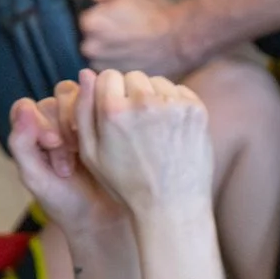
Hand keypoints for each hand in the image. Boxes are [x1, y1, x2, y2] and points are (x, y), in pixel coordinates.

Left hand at [8, 83, 126, 235]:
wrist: (103, 218)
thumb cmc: (65, 201)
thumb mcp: (36, 178)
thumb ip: (21, 144)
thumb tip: (24, 108)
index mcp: (31, 134)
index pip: (28, 108)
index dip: (40, 121)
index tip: (53, 144)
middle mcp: (54, 123)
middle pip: (55, 101)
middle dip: (63, 128)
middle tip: (70, 162)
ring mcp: (81, 121)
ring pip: (79, 97)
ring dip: (83, 122)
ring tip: (86, 153)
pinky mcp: (104, 122)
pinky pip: (101, 104)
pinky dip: (102, 117)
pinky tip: (105, 143)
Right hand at [71, 69, 213, 215]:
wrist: (172, 206)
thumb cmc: (126, 184)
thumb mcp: (91, 153)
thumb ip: (83, 110)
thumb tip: (86, 72)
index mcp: (114, 111)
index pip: (107, 76)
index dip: (108, 94)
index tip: (114, 112)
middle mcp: (144, 102)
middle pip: (133, 76)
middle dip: (130, 94)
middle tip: (134, 124)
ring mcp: (173, 105)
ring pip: (157, 82)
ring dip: (153, 97)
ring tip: (152, 129)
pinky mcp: (195, 110)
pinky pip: (179, 92)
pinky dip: (173, 104)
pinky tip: (169, 130)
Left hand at [81, 0, 193, 76]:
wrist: (174, 41)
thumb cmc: (149, 15)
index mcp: (90, 24)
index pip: (82, 21)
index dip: (97, 18)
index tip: (110, 20)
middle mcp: (89, 47)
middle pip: (86, 40)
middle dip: (98, 37)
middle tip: (119, 34)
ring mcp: (100, 66)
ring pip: (95, 56)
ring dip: (105, 52)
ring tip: (125, 46)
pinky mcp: (112, 77)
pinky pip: (106, 69)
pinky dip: (114, 64)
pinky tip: (128, 56)